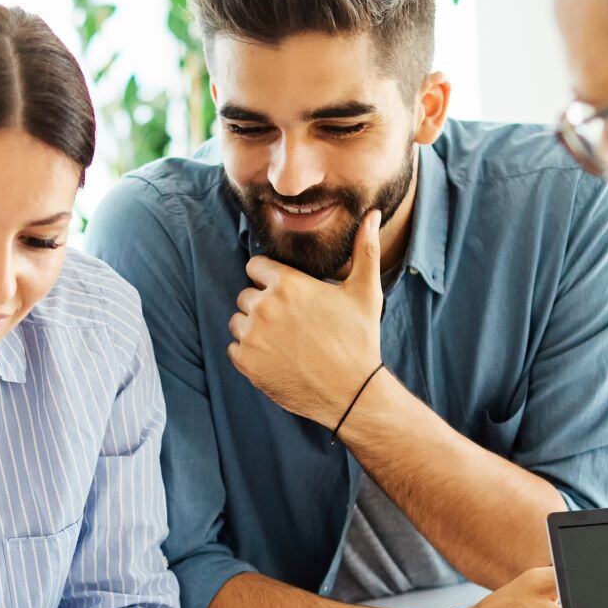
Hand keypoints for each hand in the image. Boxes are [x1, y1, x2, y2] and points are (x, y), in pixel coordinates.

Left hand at [228, 209, 384, 426]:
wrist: (352, 393)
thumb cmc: (360, 340)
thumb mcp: (365, 292)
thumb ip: (366, 249)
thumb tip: (373, 214)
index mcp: (287, 284)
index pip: (256, 266)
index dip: (271, 278)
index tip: (286, 293)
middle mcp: (264, 306)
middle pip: (245, 294)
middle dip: (262, 304)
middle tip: (289, 322)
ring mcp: (252, 336)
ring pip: (237, 321)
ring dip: (253, 328)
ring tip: (282, 341)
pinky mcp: (246, 363)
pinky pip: (234, 349)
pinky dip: (249, 354)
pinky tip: (275, 358)